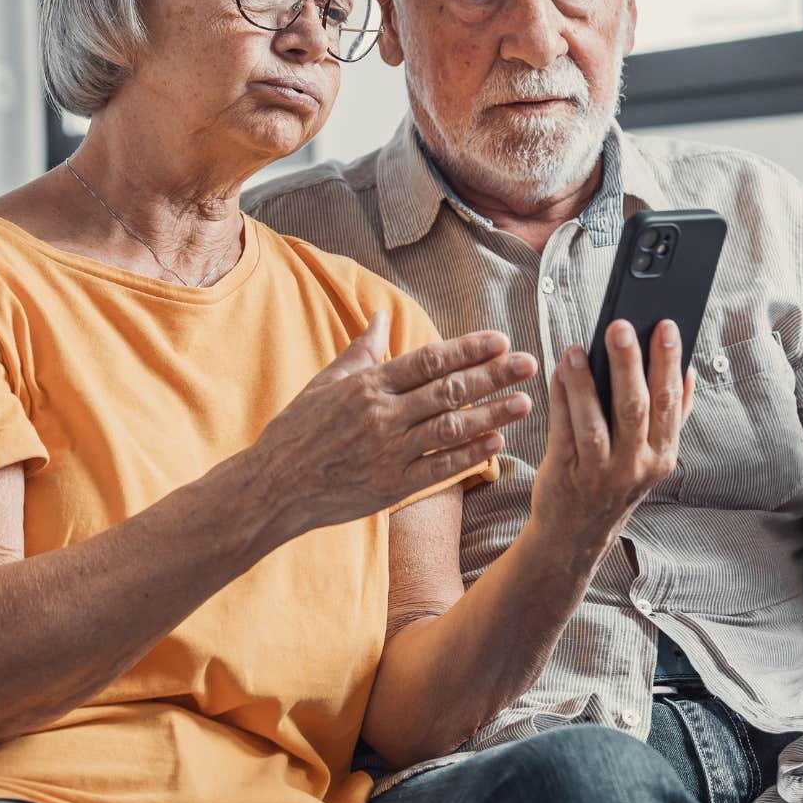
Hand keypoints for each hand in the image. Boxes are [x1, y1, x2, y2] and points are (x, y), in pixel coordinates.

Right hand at [246, 313, 537, 531]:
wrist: (274, 486)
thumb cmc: (299, 431)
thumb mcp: (326, 382)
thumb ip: (362, 350)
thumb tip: (381, 316)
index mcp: (368, 384)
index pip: (428, 360)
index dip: (467, 349)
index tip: (500, 340)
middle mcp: (382, 414)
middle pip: (448, 390)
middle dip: (493, 375)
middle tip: (528, 363)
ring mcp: (388, 451)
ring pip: (450, 428)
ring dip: (491, 414)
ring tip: (524, 402)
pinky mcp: (391, 486)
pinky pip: (439, 467)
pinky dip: (469, 455)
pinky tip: (496, 443)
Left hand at [531, 319, 693, 551]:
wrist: (576, 534)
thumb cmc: (616, 485)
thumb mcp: (653, 458)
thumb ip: (674, 417)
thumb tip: (689, 372)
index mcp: (662, 455)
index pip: (669, 402)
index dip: (668, 363)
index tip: (666, 326)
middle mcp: (635, 465)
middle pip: (635, 407)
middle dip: (629, 364)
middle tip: (621, 326)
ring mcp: (600, 472)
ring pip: (595, 421)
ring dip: (586, 382)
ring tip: (577, 348)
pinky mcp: (566, 473)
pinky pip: (563, 430)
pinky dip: (561, 399)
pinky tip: (559, 372)